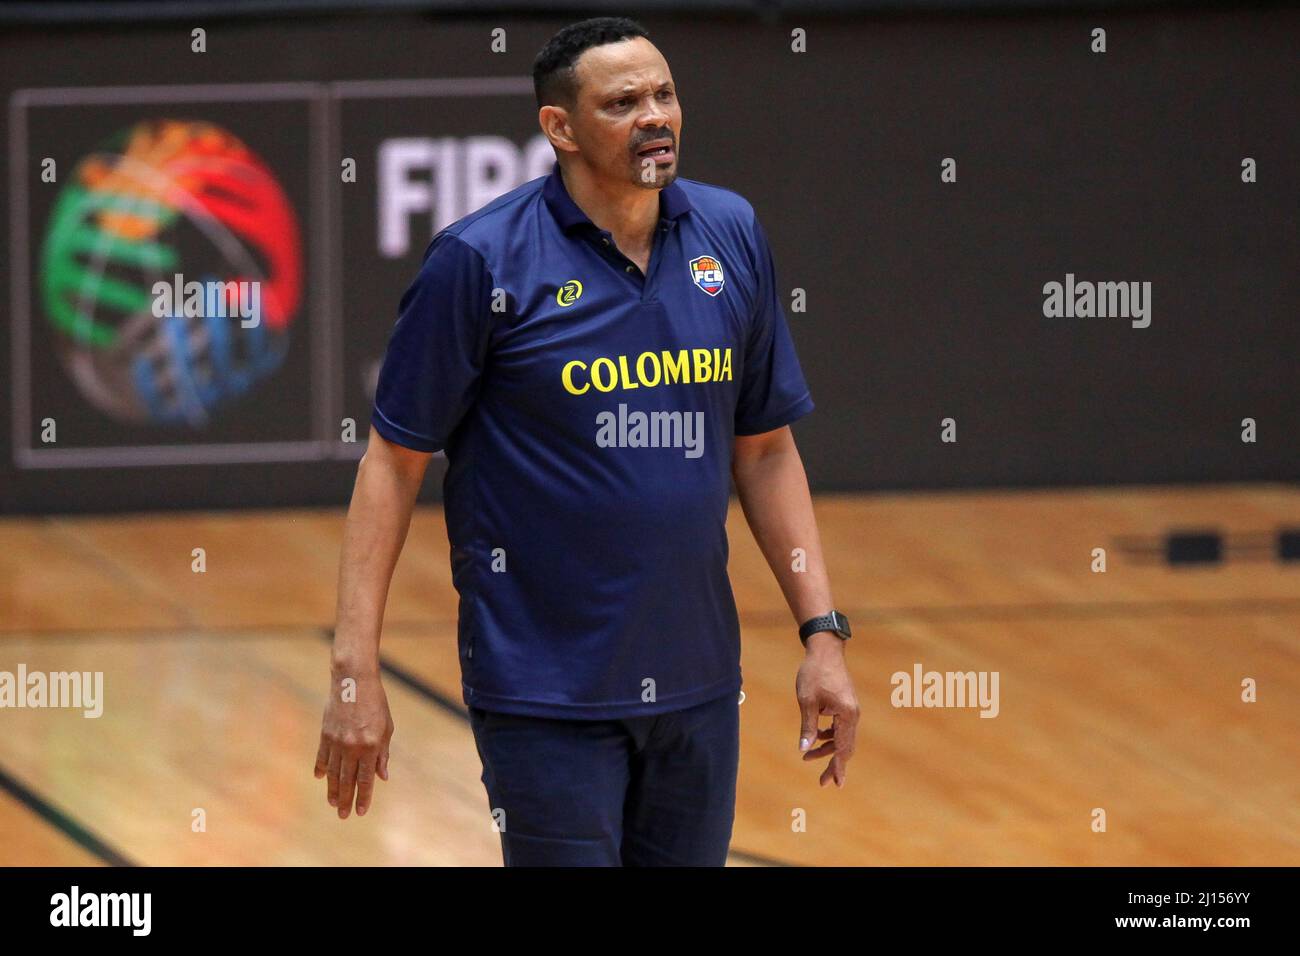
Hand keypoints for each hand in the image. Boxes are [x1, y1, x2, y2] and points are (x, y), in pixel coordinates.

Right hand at [314, 664, 393, 817]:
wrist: (354, 682)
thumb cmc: (376, 704)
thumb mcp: (387, 728)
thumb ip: (383, 754)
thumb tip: (382, 777)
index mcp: (370, 746)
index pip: (366, 779)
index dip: (364, 797)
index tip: (361, 811)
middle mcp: (352, 747)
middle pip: (347, 780)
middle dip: (346, 800)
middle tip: (343, 815)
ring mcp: (336, 741)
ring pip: (333, 772)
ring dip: (333, 789)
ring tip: (333, 803)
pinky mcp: (325, 734)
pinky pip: (322, 756)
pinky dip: (322, 769)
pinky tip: (321, 779)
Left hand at [795, 634, 858, 786]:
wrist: (825, 649)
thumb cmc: (814, 673)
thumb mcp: (807, 701)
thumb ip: (808, 727)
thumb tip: (804, 749)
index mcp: (846, 714)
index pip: (842, 748)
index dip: (838, 767)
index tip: (835, 784)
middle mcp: (853, 714)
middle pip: (845, 747)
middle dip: (832, 764)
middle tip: (822, 782)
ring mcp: (851, 710)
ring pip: (841, 738)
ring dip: (827, 749)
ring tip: (807, 758)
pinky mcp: (846, 705)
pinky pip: (839, 727)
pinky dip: (828, 735)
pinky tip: (815, 737)